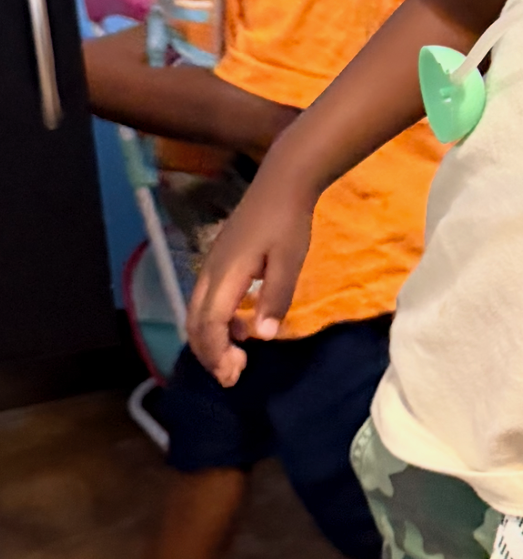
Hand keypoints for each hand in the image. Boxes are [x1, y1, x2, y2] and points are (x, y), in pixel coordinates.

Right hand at [186, 159, 314, 386]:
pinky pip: (206, 300)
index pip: (209, 324)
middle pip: (195, 322)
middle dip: (209, 353)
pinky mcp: (218, 261)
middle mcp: (210, 272)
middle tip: (233, 376)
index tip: (234, 375)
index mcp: (226, 274)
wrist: (281, 183)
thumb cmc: (288, 221)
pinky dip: (216, 321)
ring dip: (211, 339)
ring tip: (237, 358)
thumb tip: (262, 336)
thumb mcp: (290, 261)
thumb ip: (276, 299)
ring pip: (196, 312)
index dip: (217, 353)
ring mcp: (211, 265)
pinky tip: (241, 326)